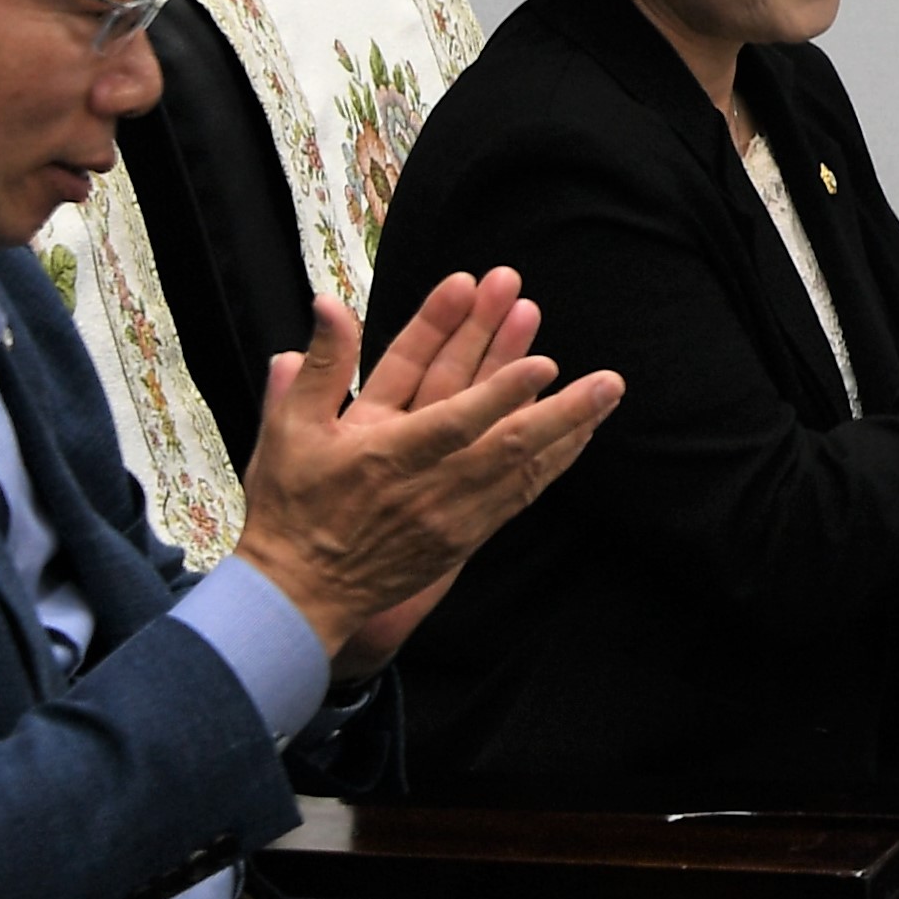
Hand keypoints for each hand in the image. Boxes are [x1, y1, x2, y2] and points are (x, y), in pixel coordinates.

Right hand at [231, 268, 624, 666]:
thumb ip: (321, 367)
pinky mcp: (464, 535)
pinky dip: (553, 462)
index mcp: (385, 455)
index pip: (453, 420)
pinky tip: (580, 433)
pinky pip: (519, 495)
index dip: (499, 392)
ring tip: (609, 391)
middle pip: (507, 443)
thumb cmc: (289, 506)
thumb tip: (328, 304)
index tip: (543, 362)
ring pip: (523, 469)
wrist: (295, 594)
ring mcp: (453, 515)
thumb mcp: (288, 430)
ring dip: (568, 427)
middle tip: (610, 378)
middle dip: (561, 407)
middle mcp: (429, 487)